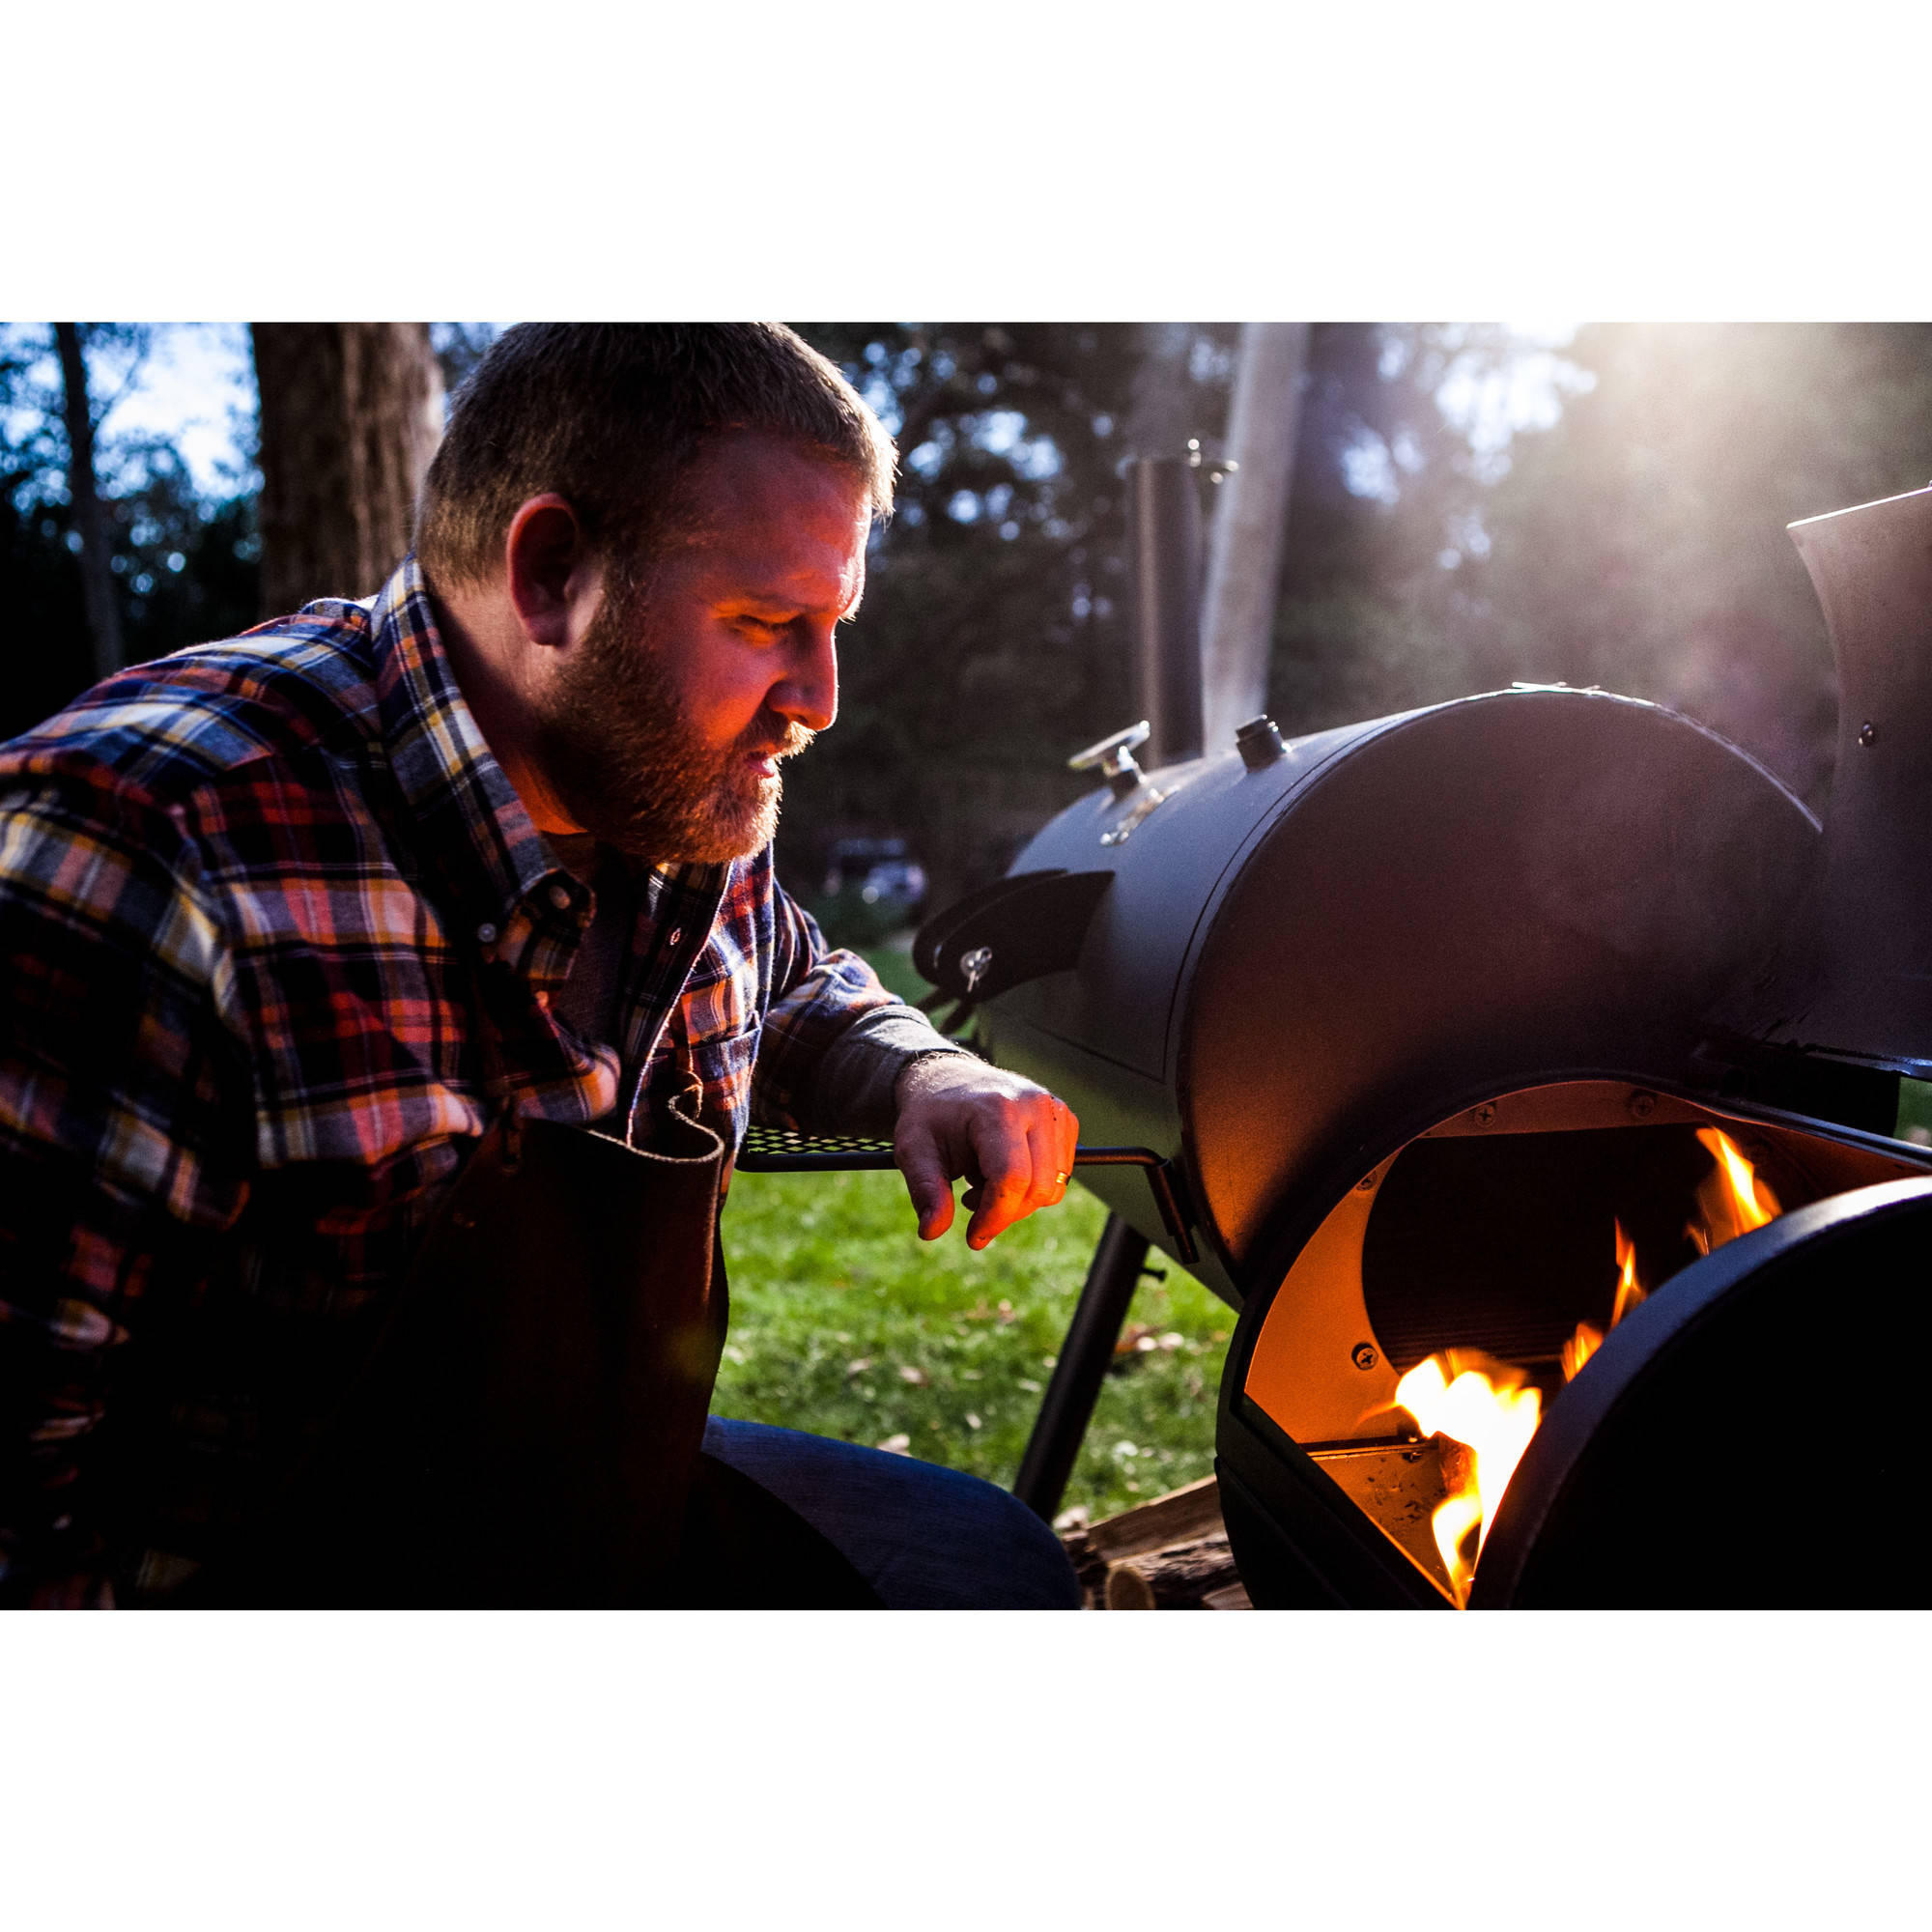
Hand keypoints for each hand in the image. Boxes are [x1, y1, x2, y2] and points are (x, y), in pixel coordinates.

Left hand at [892, 1055, 1079, 1249]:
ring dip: (1017, 1200)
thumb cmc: (932, 1116)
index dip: (994, 1216)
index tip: (973, 1236)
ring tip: (981, 1179)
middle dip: (1004, 1212)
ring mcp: (1055, 1111)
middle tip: (969, 1201)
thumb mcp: (914, 1149)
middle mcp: (1035, 1106)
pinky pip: (1059, 1177)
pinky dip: (1031, 1186)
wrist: (950, 1080)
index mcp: (997, 1108)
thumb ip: (925, 1190)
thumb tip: (931, 1231)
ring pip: (1052, 1187)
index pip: (1012, 1177)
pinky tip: (1002, 1169)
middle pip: (1038, 1188)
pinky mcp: (1064, 1121)